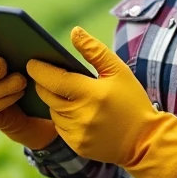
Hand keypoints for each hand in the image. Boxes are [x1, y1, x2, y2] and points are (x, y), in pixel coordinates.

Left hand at [26, 27, 176, 177]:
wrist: (144, 139)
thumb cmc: (131, 100)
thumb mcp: (118, 70)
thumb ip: (94, 50)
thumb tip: (74, 31)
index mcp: (91, 93)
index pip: (54, 79)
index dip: (39, 70)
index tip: (31, 62)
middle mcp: (81, 115)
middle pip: (47, 95)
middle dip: (44, 84)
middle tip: (47, 75)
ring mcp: (77, 133)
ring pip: (52, 111)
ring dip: (54, 101)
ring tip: (65, 93)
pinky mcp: (76, 146)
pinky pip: (59, 128)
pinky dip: (63, 118)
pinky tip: (75, 111)